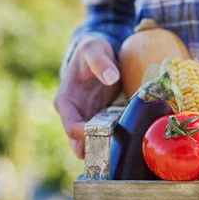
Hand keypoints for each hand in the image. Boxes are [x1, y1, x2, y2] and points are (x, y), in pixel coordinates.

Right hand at [54, 34, 120, 158]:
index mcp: (66, 102)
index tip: (109, 132)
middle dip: (98, 149)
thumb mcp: (93, 49)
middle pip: (81, 144)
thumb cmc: (92, 50)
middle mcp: (74, 115)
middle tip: (120, 150)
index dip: (87, 134)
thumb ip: (100, 61)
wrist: (98, 53)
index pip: (71, 128)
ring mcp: (88, 120)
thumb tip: (111, 77)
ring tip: (128, 148)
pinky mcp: (102, 120)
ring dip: (108, 149)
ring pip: (94, 145)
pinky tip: (132, 141)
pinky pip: (107, 137)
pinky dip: (116, 141)